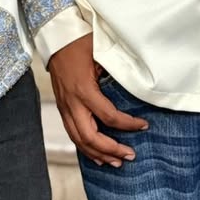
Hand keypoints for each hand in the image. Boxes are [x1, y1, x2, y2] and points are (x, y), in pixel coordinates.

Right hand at [49, 34, 147, 166]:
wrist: (56, 37)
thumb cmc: (81, 41)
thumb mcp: (103, 52)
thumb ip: (118, 69)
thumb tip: (140, 84)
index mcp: (84, 89)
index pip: (109, 116)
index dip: (128, 124)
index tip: (144, 125)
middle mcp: (72, 102)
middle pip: (90, 137)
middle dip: (111, 149)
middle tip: (130, 155)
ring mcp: (64, 107)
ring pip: (79, 140)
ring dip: (98, 154)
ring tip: (116, 162)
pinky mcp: (62, 108)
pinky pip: (72, 134)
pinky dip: (84, 148)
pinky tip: (96, 155)